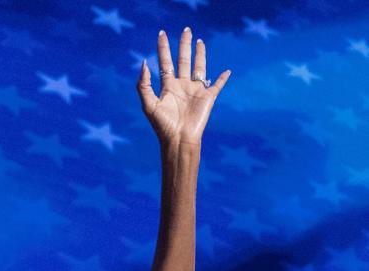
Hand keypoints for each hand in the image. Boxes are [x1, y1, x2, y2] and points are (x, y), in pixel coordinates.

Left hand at [137, 27, 229, 148]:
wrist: (179, 139)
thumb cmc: (162, 125)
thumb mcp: (148, 104)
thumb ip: (144, 85)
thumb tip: (144, 63)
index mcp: (167, 87)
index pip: (165, 63)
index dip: (163, 48)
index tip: (161, 34)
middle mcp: (181, 86)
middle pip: (183, 60)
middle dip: (183, 45)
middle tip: (185, 29)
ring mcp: (195, 91)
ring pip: (199, 67)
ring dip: (200, 54)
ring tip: (198, 41)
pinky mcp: (208, 97)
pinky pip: (218, 85)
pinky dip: (223, 78)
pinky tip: (227, 71)